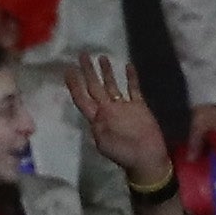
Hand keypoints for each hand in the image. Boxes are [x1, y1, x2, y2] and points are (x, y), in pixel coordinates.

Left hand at [59, 52, 172, 192]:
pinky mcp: (139, 106)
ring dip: (107, 72)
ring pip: (112, 85)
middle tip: (82, 55)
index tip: (68, 70)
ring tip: (101, 56)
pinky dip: (131, 78)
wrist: (147, 159)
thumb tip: (95, 115)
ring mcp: (123, 107)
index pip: (82, 97)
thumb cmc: (123, 153)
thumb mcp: (105, 143)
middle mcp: (107, 109)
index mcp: (96, 118)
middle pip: (94, 86)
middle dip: (87, 71)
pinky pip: (134, 89)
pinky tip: (128, 65)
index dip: (74, 84)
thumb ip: (99, 127)